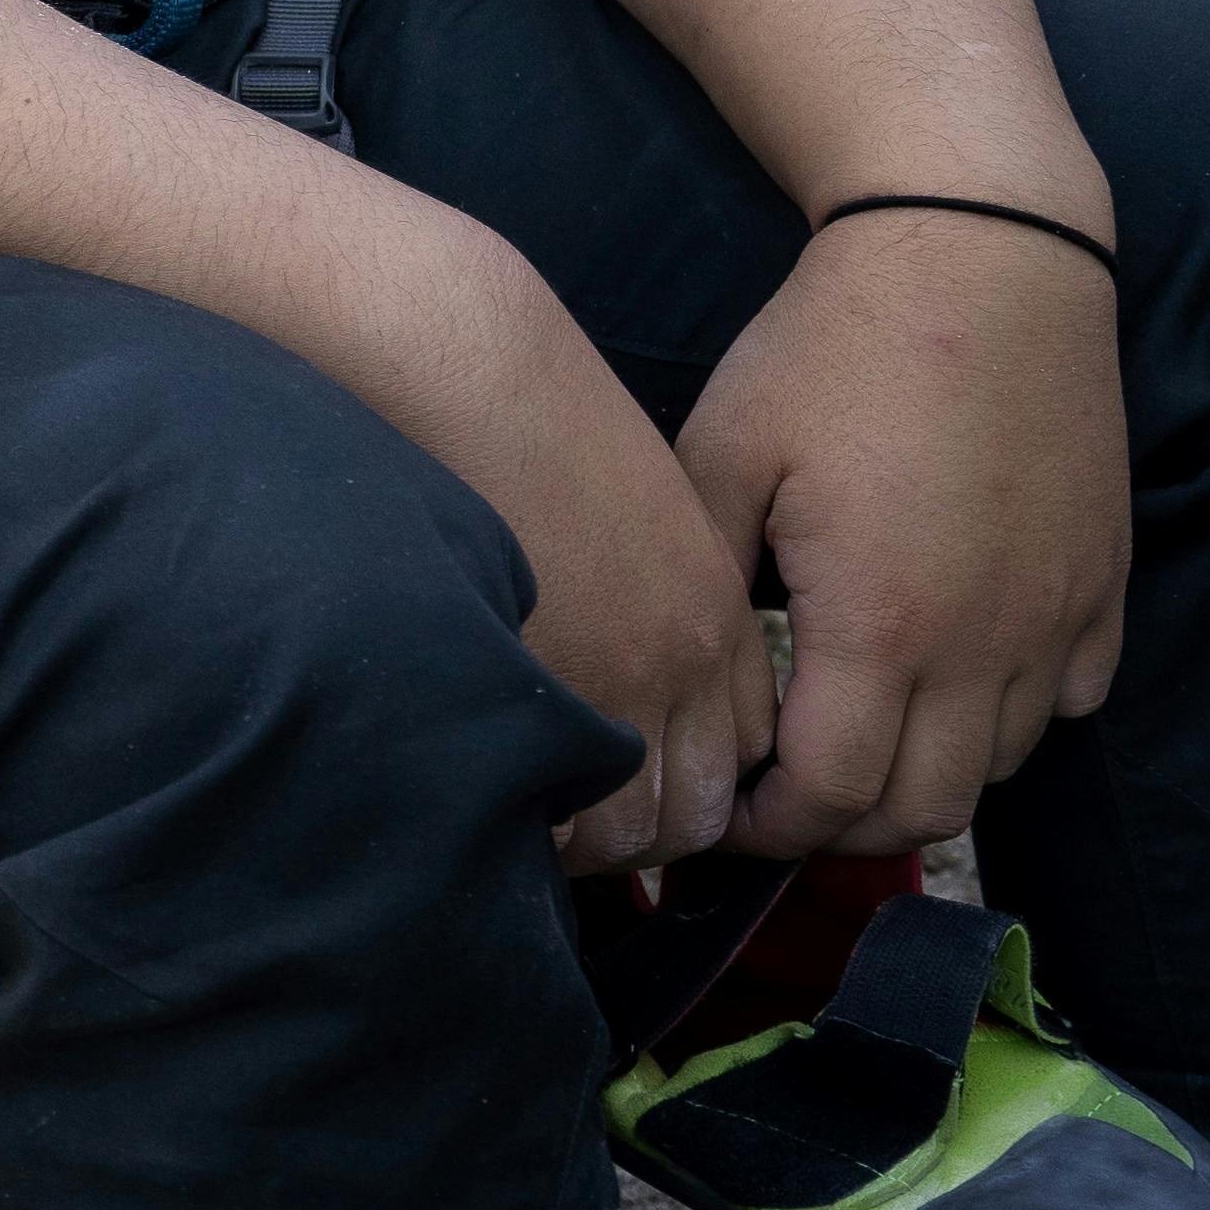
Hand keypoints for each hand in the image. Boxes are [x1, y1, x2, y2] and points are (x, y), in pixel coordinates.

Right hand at [387, 246, 777, 874]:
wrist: (468, 364)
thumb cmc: (521, 414)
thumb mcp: (626, 498)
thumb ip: (639, 585)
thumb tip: (603, 643)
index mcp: (711, 607)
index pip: (740, 746)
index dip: (684, 781)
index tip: (629, 789)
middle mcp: (687, 659)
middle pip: (700, 806)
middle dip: (645, 835)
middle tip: (574, 829)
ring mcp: (622, 683)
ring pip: (643, 827)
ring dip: (595, 844)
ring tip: (531, 827)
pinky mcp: (550, 690)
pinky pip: (571, 812)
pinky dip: (548, 832)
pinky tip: (499, 806)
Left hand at [676, 212, 1127, 857]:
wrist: (976, 260)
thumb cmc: (832, 352)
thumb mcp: (722, 458)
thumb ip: (706, 583)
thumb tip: (692, 678)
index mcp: (880, 624)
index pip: (834, 796)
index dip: (773, 831)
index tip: (729, 817)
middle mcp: (984, 645)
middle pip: (924, 811)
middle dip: (844, 830)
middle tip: (784, 801)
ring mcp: (1057, 618)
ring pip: (1003, 768)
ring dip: (926, 779)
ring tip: (858, 745)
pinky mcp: (1103, 585)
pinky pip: (1070, 702)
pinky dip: (1011, 722)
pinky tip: (951, 683)